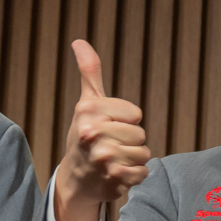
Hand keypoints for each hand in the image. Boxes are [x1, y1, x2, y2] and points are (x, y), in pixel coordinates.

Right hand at [56, 39, 149, 220]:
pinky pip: (143, 173)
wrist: (76, 179)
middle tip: (110, 147)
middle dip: (130, 142)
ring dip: (133, 160)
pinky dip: (134, 176)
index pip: (135, 114)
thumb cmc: (85, 136)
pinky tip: (117, 174)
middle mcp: (93, 133)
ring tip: (113, 161)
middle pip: (140, 135)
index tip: (108, 128)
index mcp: (89, 111)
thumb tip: (79, 41)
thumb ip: (90, 73)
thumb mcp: (87, 104)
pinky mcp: (115, 179)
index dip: (126, 121)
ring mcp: (104, 158)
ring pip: (144, 154)